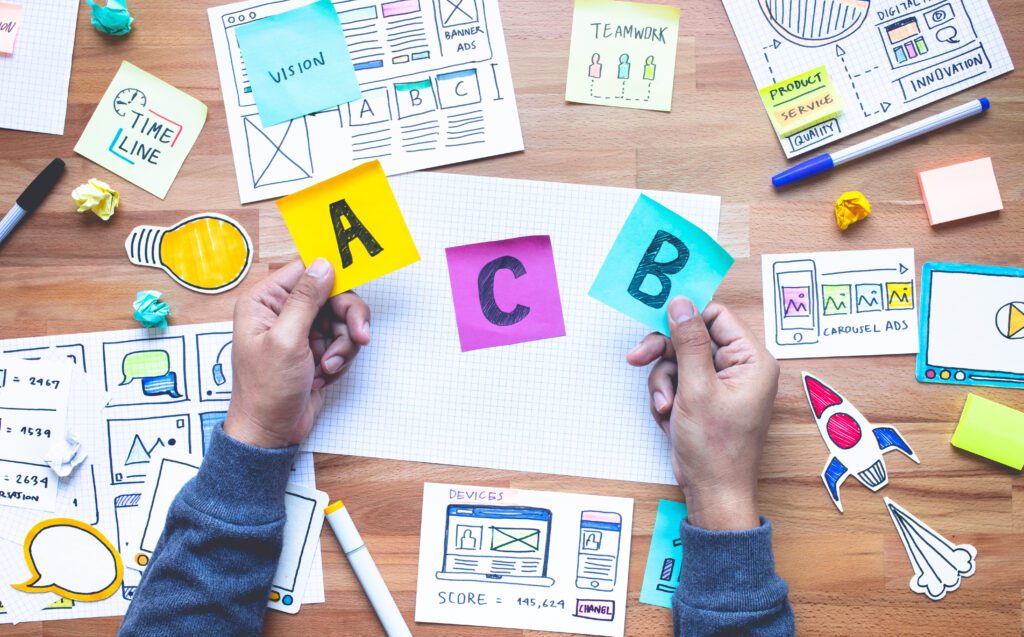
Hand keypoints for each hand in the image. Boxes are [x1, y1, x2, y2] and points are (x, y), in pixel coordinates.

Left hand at [224, 259, 370, 448]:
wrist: (272, 431)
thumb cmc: (266, 391)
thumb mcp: (286, 340)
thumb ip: (305, 300)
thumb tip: (323, 265)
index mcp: (264, 301)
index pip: (306, 270)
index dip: (333, 278)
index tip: (351, 293)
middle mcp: (281, 311)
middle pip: (332, 294)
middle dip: (347, 318)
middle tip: (359, 336)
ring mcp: (300, 330)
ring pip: (341, 319)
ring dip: (343, 344)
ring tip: (328, 366)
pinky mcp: (314, 347)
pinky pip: (342, 340)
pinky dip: (340, 357)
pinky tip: (325, 373)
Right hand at [627, 297, 778, 530]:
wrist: (711, 492)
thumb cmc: (715, 448)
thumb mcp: (696, 389)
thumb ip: (688, 342)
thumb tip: (681, 303)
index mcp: (751, 361)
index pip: (717, 317)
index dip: (686, 316)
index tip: (656, 318)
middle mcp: (739, 368)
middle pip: (692, 337)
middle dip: (665, 353)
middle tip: (639, 357)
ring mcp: (719, 384)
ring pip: (678, 359)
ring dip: (663, 379)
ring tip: (665, 406)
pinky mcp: (703, 398)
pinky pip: (677, 380)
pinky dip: (666, 394)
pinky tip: (667, 415)